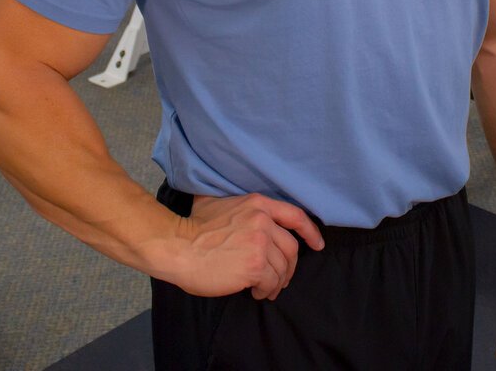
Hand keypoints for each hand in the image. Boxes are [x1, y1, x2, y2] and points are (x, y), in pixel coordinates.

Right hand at [167, 193, 324, 301]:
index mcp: (257, 204)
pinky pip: (270, 283)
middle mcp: (263, 221)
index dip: (310, 231)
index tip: (317, 244)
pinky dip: (265, 291)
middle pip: (291, 248)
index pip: (295, 215)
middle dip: (289, 267)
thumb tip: (236, 206)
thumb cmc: (192, 227)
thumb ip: (235, 203)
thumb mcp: (216, 202)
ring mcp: (260, 243)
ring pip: (282, 268)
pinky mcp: (255, 266)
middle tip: (280, 279)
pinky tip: (254, 293)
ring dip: (276, 283)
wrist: (178, 246)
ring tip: (262, 289)